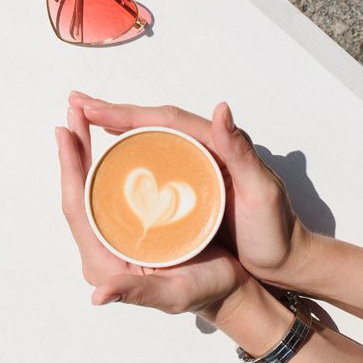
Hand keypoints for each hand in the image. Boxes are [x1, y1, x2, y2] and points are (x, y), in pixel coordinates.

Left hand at [56, 106, 247, 318]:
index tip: (65, 132)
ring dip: (85, 150)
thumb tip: (99, 295)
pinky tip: (109, 139)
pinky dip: (104, 161)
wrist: (229, 293)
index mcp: (103, 260)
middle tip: (72, 110)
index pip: (76, 207)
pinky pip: (108, 188)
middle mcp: (102, 246)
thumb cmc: (206, 293)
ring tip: (83, 117)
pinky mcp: (128, 225)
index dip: (69, 169)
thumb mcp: (173, 294)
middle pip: (79, 190)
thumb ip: (137, 292)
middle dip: (74, 149)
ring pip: (91, 185)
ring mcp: (113, 234)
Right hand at [67, 91, 312, 288]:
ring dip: (116, 124)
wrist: (286, 259)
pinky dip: (129, 146)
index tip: (92, 109)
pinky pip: (153, 156)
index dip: (126, 113)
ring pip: (148, 136)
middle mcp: (202, 147)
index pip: (163, 120)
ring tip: (85, 117)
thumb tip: (221, 109)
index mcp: (214, 144)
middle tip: (76, 102)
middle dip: (112, 111)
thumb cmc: (274, 231)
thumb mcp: (261, 191)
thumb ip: (241, 151)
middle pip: (150, 122)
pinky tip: (113, 148)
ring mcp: (194, 164)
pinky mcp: (189, 182)